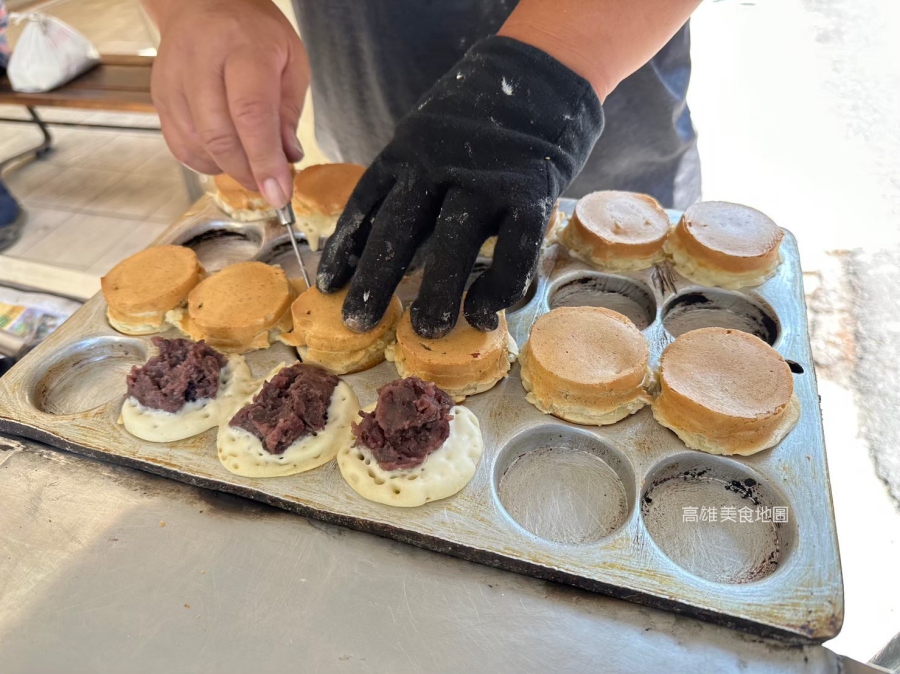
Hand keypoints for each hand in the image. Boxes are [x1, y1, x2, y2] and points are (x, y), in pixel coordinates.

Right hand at [147, 0, 308, 206]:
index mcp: (243, 49)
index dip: (264, 160)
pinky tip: (225, 157)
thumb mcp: (290, 59)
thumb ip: (289, 110)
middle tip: (270, 186)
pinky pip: (180, 146)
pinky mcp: (159, 97)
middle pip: (219, 136)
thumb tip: (287, 156)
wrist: (203, 2)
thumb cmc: (253, 32)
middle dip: (248, 173)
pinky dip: (205, 162)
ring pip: (197, 146)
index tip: (279, 192)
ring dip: (228, 169)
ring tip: (251, 166)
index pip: (251, 114)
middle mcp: (201, 63)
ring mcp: (174, 81)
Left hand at [317, 36, 603, 338]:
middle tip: (359, 322)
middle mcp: (439, 166)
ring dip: (439, 291)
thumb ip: (409, 191)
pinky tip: (483, 311)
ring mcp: (485, 180)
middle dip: (375, 280)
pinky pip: (513, 249)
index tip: (327, 287)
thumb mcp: (426, 142)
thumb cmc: (475, 124)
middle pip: (399, 229)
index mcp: (405, 153)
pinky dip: (499, 285)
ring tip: (426, 329)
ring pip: (455, 242)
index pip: (364, 206)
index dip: (343, 250)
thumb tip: (387, 256)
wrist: (540, 79)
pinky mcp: (530, 194)